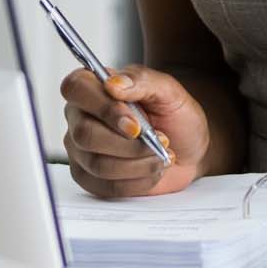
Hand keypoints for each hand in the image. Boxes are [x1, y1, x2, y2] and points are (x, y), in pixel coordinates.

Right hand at [60, 64, 208, 198]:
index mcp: (93, 86)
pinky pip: (105, 186)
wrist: (189, 148)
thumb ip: (141, 80)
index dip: (104, 108)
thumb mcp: (168, 90)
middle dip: (129, 144)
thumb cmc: (174, 116)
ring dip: (138, 163)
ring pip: (98, 164)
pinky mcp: (89, 178)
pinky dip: (137, 181)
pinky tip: (151, 169)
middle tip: (158, 141)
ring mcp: (80, 149)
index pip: (76, 89)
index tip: (135, 124)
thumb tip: (113, 84)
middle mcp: (80, 116)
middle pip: (85, 134)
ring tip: (160, 155)